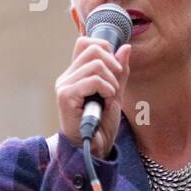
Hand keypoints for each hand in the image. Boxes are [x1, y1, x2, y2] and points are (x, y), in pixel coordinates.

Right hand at [56, 36, 131, 159]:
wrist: (94, 148)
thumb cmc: (101, 124)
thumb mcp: (116, 93)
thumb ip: (119, 71)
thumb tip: (126, 48)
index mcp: (76, 73)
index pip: (85, 42)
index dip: (104, 48)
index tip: (114, 69)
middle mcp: (67, 77)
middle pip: (93, 49)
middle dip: (113, 65)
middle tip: (114, 86)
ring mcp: (64, 85)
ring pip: (96, 64)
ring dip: (111, 82)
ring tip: (109, 98)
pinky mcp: (65, 96)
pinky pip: (92, 80)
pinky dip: (106, 90)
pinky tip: (105, 103)